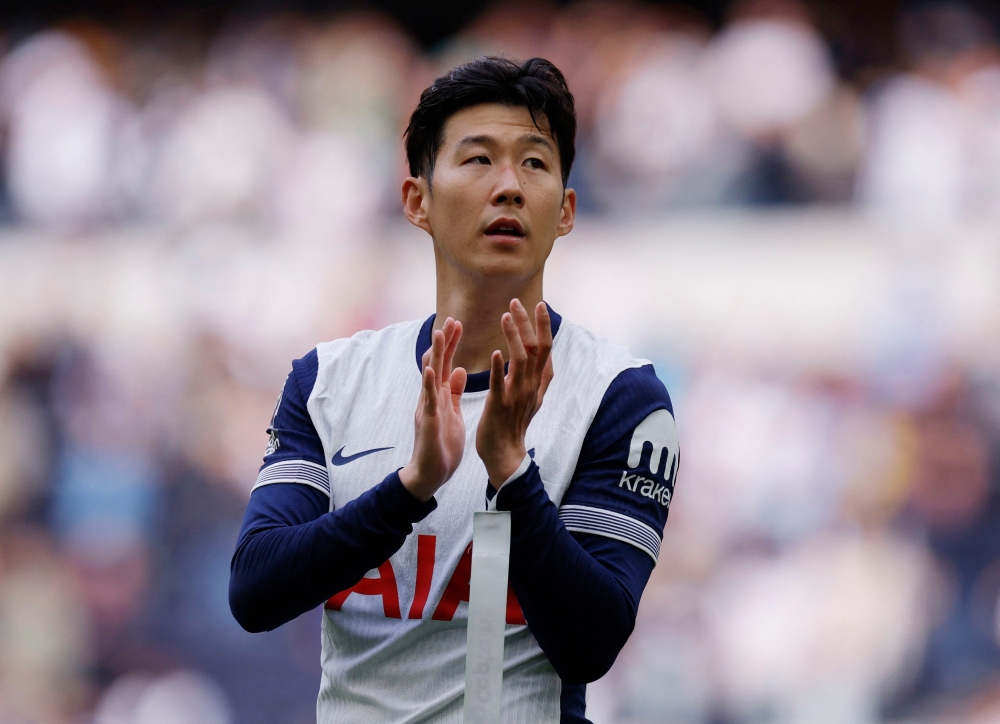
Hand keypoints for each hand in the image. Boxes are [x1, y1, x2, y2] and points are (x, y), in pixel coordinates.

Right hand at [399, 318, 467, 501]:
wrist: (431, 474)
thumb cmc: (442, 445)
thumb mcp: (452, 412)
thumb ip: (454, 391)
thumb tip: (461, 370)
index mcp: (440, 395)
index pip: (446, 364)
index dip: (450, 344)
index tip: (458, 323)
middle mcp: (431, 397)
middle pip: (438, 363)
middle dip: (444, 342)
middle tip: (452, 319)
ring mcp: (428, 407)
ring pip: (431, 376)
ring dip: (435, 355)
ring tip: (439, 334)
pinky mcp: (429, 421)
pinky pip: (429, 400)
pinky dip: (429, 384)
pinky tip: (431, 370)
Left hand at [476, 300, 553, 488]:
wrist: (505, 455)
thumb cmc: (514, 425)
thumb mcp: (533, 398)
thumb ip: (538, 377)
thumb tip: (545, 359)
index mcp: (537, 384)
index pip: (546, 349)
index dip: (544, 326)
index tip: (539, 304)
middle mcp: (531, 387)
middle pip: (536, 349)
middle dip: (529, 323)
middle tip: (516, 301)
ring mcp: (517, 396)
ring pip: (520, 360)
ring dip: (513, 336)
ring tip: (506, 315)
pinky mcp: (499, 406)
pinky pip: (501, 384)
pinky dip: (499, 368)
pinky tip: (495, 352)